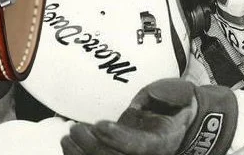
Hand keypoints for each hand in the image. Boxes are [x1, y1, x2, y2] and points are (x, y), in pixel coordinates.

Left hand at [61, 79, 197, 154]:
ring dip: (79, 152)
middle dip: (90, 145)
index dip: (117, 138)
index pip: (137, 146)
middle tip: (75, 128)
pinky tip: (68, 144)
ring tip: (68, 136)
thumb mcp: (176, 97)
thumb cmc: (172, 107)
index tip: (99, 124)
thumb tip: (156, 94)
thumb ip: (166, 95)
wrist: (176, 126)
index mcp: (161, 142)